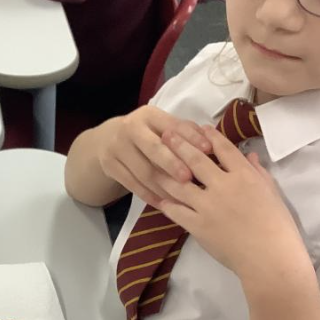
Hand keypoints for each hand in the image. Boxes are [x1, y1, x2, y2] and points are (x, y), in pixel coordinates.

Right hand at [97, 107, 212, 207]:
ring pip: (144, 171)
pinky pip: (133, 184)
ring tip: (183, 198)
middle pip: (154, 148)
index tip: (208, 151)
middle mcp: (131, 128)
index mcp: (149, 115)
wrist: (107, 140)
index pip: (172, 126)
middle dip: (173, 163)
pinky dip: (150, 196)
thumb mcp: (163, 127)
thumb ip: (186, 133)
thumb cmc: (148, 135)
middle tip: (189, 177)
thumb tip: (212, 143)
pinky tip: (165, 205)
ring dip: (164, 186)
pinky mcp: (110, 166)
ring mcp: (117, 147)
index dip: (191, 138)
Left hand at [156, 126, 308, 283]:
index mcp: (244, 175)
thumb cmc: (278, 227)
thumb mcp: (273, 194)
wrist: (270, 260)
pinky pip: (177, 211)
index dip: (209, 136)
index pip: (223, 148)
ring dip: (165, 173)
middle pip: (195, 159)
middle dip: (179, 144)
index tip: (199, 128)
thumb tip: (250, 156)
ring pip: (180, 184)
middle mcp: (223, 185)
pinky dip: (166, 204)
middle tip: (166, 135)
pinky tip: (158, 199)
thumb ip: (259, 172)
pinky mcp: (198, 226)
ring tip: (154, 166)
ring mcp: (207, 206)